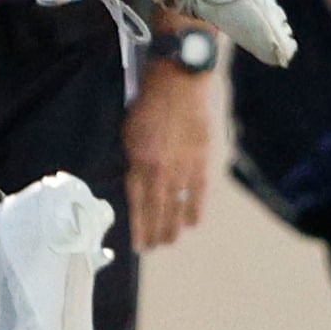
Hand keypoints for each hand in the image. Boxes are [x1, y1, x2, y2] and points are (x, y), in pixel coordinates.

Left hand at [121, 66, 212, 251]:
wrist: (178, 82)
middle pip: (157, 209)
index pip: (137, 204)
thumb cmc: (148, 104)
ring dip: (174, 225)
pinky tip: (193, 222)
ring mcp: (183, 165)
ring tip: (171, 241)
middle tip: (154, 247)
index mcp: (138, 163)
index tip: (138, 244)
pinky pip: (199, 189)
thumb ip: (133, 160)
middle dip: (155, 232)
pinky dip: (195, 207)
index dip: (138, 226)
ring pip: (178, 204)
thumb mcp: (128, 133)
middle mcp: (160, 169)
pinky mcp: (202, 157)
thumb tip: (135, 181)